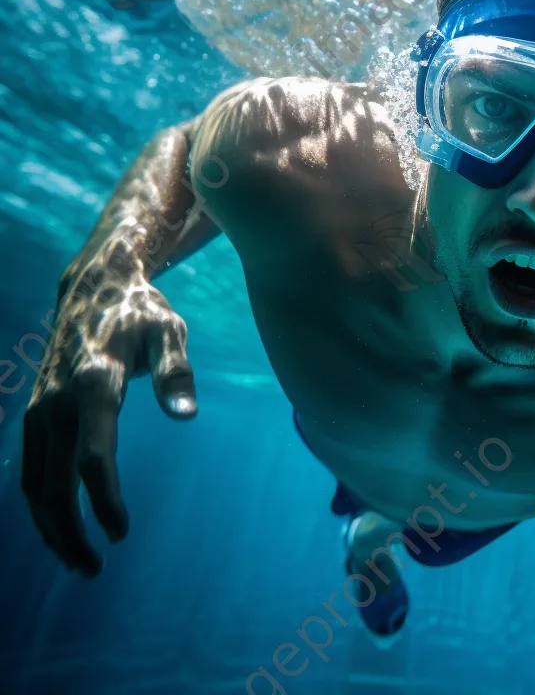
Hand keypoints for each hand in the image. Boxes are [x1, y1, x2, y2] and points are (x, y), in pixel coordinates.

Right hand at [21, 261, 196, 575]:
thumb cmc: (142, 310)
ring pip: (32, 484)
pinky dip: (40, 504)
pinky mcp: (34, 412)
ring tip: (79, 561)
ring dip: (50, 528)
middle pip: (52, 484)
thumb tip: (186, 417)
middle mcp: (57, 401)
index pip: (92, 457)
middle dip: (68, 532)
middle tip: (94, 567)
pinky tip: (60, 525)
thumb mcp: (170, 330)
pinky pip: (30, 470)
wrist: (93, 285)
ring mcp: (39, 408)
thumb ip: (177, 372)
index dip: (104, 500)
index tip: (120, 532)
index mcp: (95, 383)